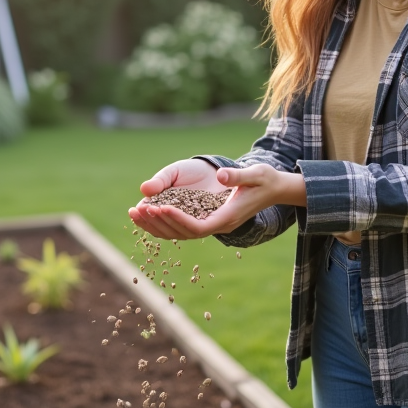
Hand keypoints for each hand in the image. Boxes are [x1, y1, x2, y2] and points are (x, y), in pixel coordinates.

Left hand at [128, 161, 305, 239]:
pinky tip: (147, 213)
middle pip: (184, 233)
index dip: (178, 219)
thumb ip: (238, 176)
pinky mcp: (207, 218)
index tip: (160, 207)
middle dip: (160, 222)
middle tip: (138, 209)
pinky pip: (181, 226)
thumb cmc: (265, 179)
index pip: (199, 226)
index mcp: (228, 217)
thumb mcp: (256, 174)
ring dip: (156, 224)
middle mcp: (219, 225)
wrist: (273, 188)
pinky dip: (162, 222)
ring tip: (134, 213)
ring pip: (179, 232)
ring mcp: (213, 223)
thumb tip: (221, 176)